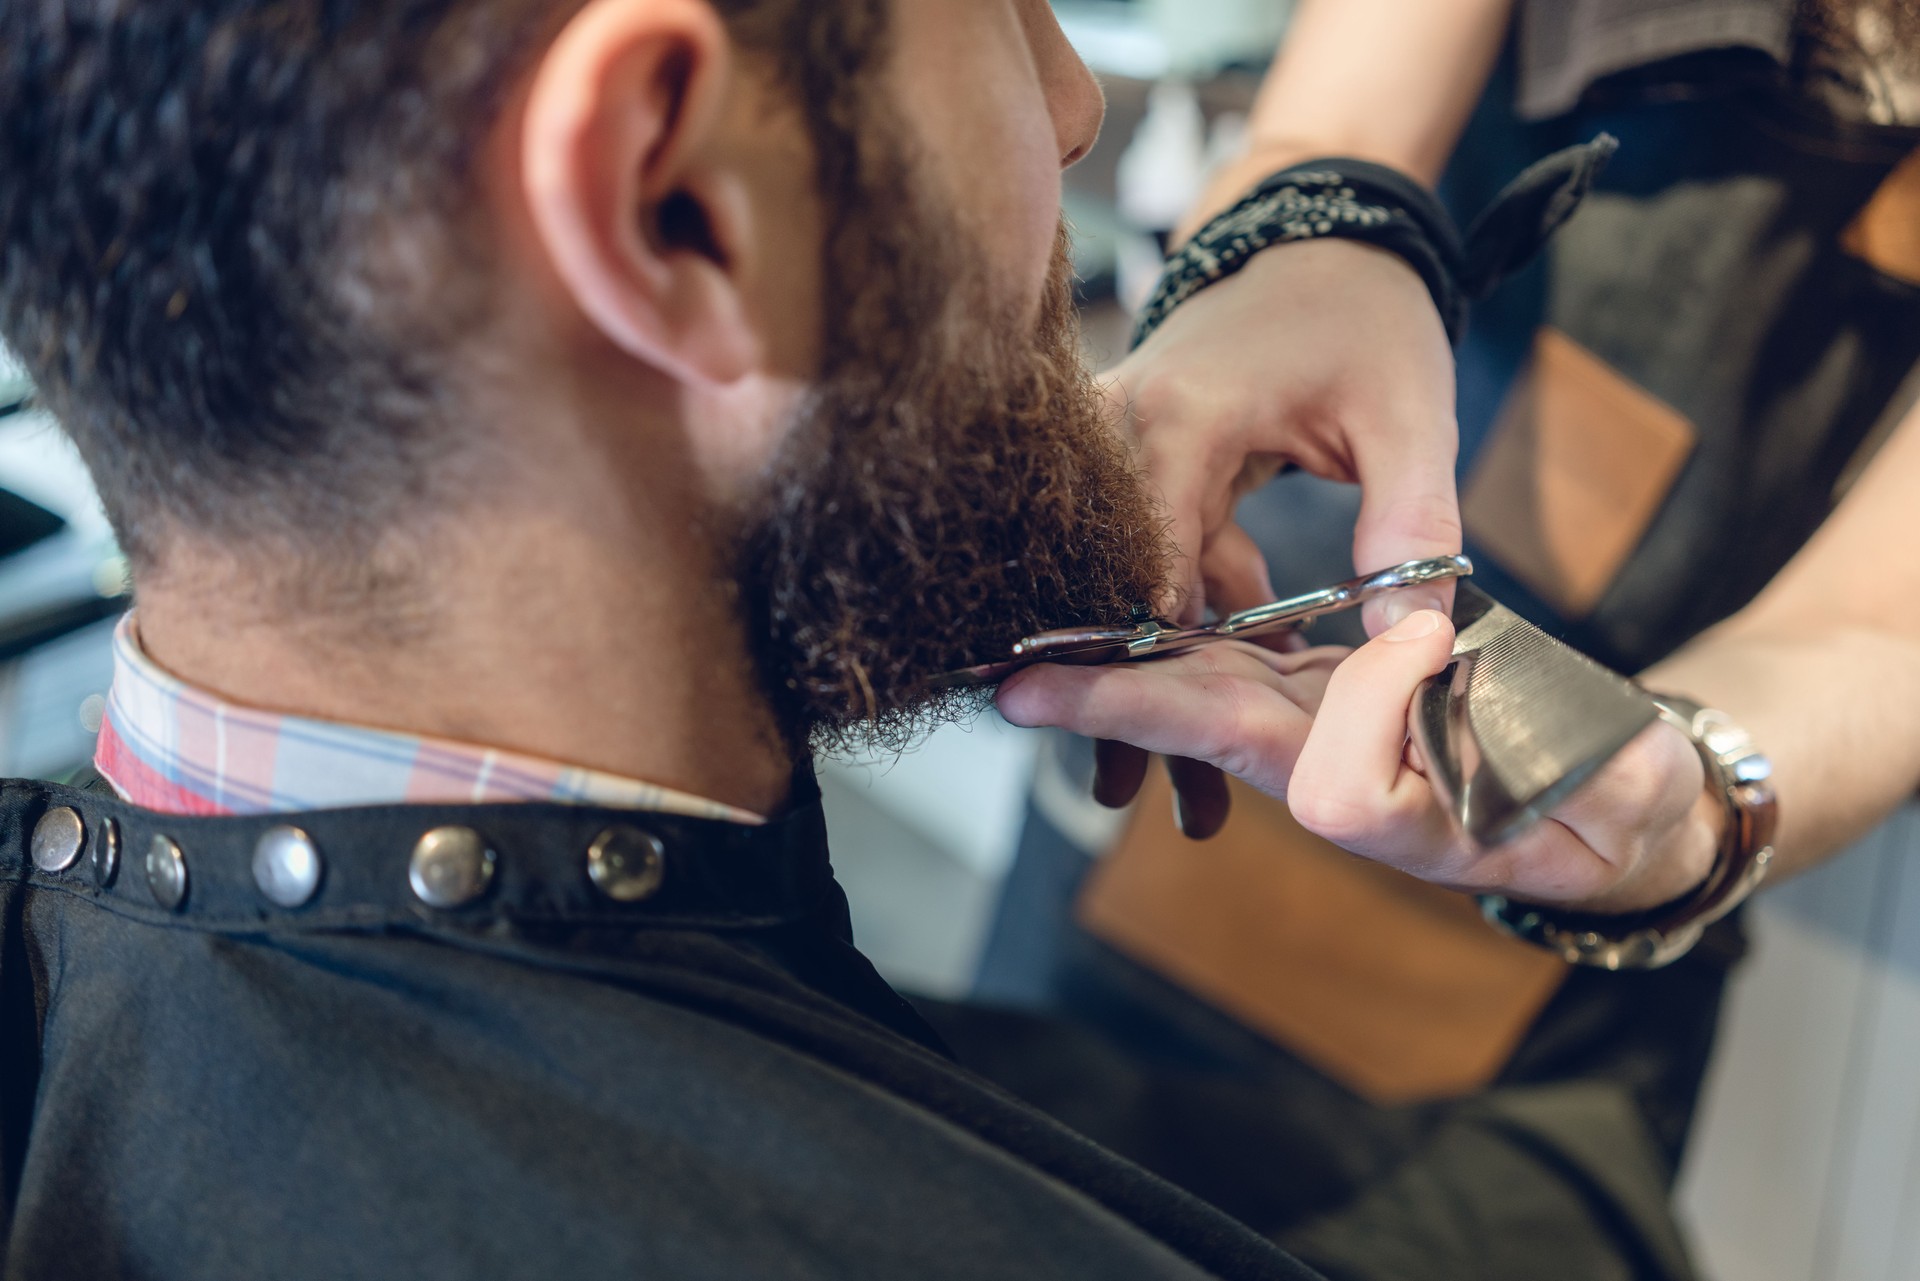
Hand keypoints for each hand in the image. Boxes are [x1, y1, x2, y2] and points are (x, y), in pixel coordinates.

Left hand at [998, 611, 1721, 914]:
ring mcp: (1312, 730)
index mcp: (1397, 811)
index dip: (1348, 715)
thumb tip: (1614, 759)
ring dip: (1119, 670)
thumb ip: (1622, 788)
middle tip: (1019, 689)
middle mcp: (1331, 776)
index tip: (1408, 642)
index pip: (1328, 780)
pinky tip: (1118, 603)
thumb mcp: (1635, 799)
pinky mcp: (1312, 690)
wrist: (1592, 806)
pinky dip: (1171, 636)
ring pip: (1202, 691)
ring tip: (1026, 652)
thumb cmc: (1623, 810)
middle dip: (1121, 711)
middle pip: (1214, 735)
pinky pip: (1228, 660)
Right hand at [1093, 236, 1461, 832]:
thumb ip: (1415, 528)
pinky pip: (1151, 556)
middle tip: (1140, 795)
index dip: (1152, 664)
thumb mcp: (1410, 416)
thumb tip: (1412, 645)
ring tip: (1164, 782)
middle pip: (1112, 589)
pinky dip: (1187, 619)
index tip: (1159, 753)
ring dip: (1156, 671)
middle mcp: (1121, 434)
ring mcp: (1117, 446)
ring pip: (1123, 583)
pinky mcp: (1136, 461)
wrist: (1315, 234)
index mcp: (1181, 422)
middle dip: (1129, 695)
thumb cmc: (1364, 315)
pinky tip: (1231, 682)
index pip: (1145, 564)